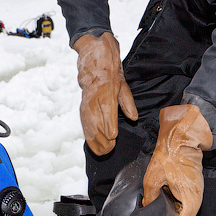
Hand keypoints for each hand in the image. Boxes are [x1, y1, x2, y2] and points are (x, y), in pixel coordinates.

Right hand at [73, 32, 137, 154]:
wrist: (92, 64)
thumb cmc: (110, 74)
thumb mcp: (123, 85)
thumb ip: (128, 103)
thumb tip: (133, 117)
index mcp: (106, 93)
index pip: (107, 112)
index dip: (109, 126)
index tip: (113, 136)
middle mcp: (94, 100)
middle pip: (96, 123)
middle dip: (104, 138)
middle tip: (111, 148)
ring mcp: (86, 105)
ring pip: (88, 126)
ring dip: (96, 140)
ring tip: (104, 151)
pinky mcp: (82, 109)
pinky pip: (84, 125)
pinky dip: (89, 136)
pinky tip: (93, 145)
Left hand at [143, 104, 212, 215]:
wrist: (181, 137)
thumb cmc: (170, 156)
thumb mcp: (153, 179)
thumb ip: (150, 197)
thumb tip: (146, 208)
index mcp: (190, 199)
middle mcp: (197, 197)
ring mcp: (197, 190)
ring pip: (185, 207)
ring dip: (174, 211)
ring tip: (160, 215)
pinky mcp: (194, 183)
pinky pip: (186, 198)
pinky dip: (176, 202)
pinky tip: (165, 201)